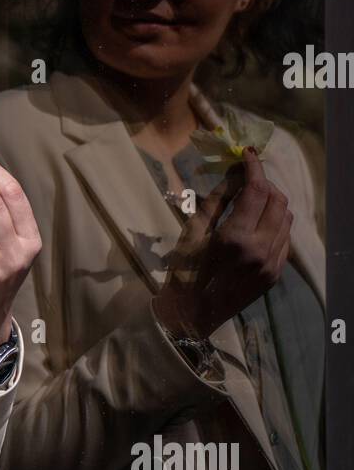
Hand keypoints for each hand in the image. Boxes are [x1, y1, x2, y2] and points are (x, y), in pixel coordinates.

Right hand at [154, 147, 292, 339]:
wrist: (192, 315)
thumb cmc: (183, 270)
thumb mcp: (193, 230)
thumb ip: (218, 198)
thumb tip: (236, 171)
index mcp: (235, 237)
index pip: (257, 190)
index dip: (254, 167)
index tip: (248, 154)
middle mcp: (259, 249)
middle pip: (278, 200)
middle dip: (265, 183)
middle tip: (248, 179)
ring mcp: (271, 264)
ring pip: (286, 218)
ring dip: (272, 203)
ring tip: (252, 201)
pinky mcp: (275, 274)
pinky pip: (285, 239)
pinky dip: (275, 224)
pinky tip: (256, 226)